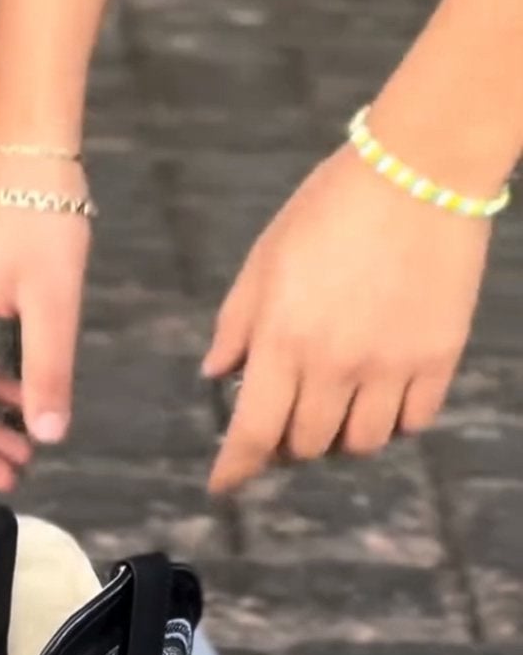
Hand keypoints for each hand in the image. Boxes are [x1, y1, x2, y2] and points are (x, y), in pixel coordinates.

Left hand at [203, 146, 491, 492]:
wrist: (420, 168)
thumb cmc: (332, 206)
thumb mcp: (266, 258)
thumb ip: (238, 322)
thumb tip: (217, 374)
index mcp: (284, 340)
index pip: (252, 432)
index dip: (234, 469)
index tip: (223, 486)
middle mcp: (336, 365)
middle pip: (306, 445)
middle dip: (289, 443)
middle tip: (289, 419)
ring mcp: (390, 366)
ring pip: (361, 445)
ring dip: (342, 438)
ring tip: (338, 409)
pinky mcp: (437, 358)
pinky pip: (413, 423)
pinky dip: (394, 422)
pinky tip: (383, 397)